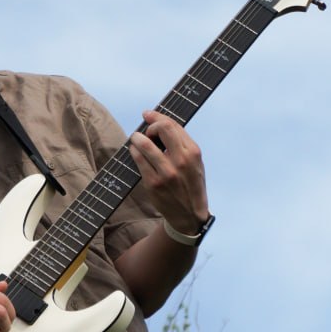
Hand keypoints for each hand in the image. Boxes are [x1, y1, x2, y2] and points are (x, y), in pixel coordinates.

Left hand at [128, 110, 209, 234]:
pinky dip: (134, 151)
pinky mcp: (153, 183)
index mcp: (193, 153)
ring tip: (136, 139)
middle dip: (149, 126)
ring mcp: (167, 172)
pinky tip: (134, 151)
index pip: (173, 125)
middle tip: (145, 131)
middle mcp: (181, 161)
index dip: (157, 117)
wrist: (189, 216)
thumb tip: (161, 124)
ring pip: (145, 144)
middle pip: (161, 128)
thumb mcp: (195, 164)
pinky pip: (139, 160)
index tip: (148, 115)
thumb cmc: (191, 186)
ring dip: (137, 138)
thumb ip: (182, 145)